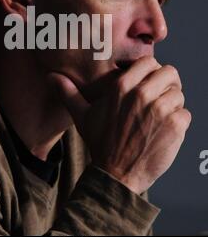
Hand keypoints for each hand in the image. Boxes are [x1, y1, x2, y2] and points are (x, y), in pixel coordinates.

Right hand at [50, 56, 190, 193]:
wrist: (116, 175)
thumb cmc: (100, 143)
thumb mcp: (82, 115)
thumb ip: (68, 93)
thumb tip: (50, 77)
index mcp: (121, 86)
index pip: (150, 62)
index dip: (151, 72)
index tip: (148, 83)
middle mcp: (142, 94)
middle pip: (170, 73)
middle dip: (167, 84)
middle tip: (159, 98)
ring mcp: (159, 109)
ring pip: (179, 94)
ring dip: (173, 104)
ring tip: (160, 118)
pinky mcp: (174, 126)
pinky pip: (186, 114)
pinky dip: (179, 122)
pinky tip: (164, 131)